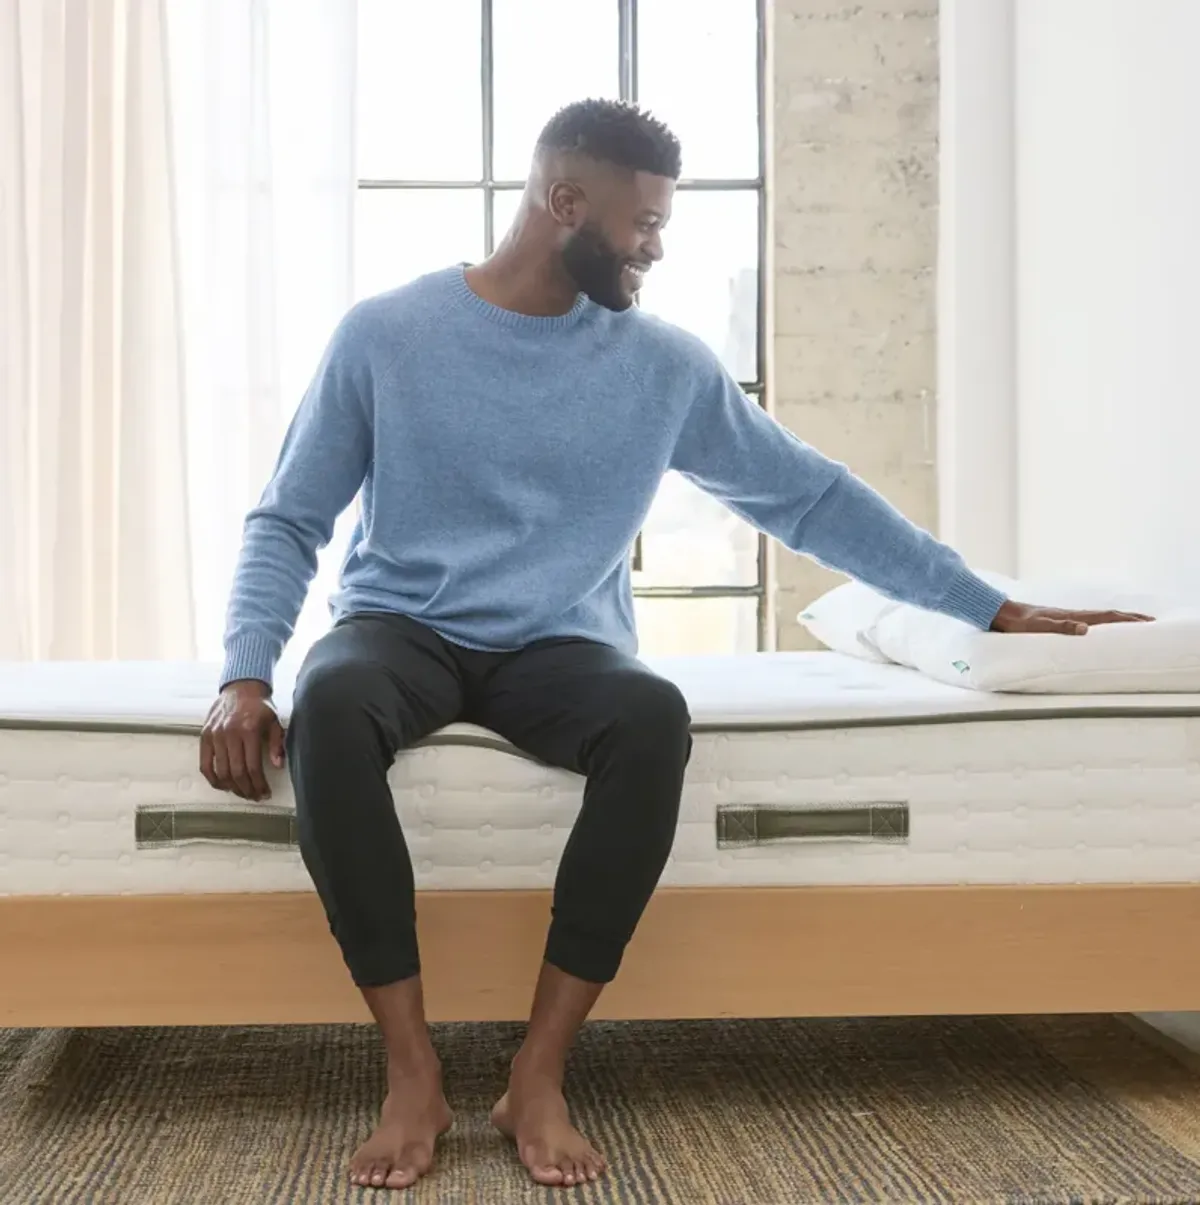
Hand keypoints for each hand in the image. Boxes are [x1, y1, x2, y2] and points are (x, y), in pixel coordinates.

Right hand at [200, 679, 285, 799]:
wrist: (240, 688)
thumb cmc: (260, 706)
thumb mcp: (274, 722)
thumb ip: (276, 744)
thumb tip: (278, 765)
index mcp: (248, 730)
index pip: (253, 766)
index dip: (259, 784)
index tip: (265, 792)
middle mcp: (229, 733)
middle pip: (236, 772)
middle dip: (247, 789)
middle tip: (255, 796)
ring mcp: (215, 735)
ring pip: (221, 771)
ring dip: (232, 787)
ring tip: (242, 792)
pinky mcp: (204, 736)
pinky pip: (205, 764)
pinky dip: (213, 778)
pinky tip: (223, 785)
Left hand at [990, 600, 1153, 635]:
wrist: (1001, 613)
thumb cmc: (1018, 623)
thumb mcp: (1038, 627)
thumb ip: (1060, 627)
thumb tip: (1085, 629)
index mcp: (1071, 616)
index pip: (1105, 617)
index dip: (1127, 620)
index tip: (1147, 622)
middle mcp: (1071, 615)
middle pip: (1106, 615)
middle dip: (1129, 618)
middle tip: (1150, 622)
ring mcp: (1065, 617)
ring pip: (1097, 618)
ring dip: (1116, 620)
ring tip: (1132, 624)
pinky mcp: (1057, 620)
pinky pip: (1086, 622)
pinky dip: (1100, 624)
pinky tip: (1098, 628)